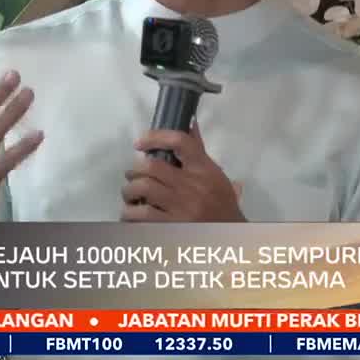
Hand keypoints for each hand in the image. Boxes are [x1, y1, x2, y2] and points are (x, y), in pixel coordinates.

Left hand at [119, 123, 244, 221]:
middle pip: (152, 165)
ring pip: (142, 187)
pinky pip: (141, 214)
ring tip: (129, 195)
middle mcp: (192, 185)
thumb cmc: (222, 204)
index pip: (180, 142)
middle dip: (135, 170)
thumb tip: (190, 123)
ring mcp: (181, 207)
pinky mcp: (172, 226)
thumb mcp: (216, 175)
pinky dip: (129, 213)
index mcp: (204, 169)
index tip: (139, 143)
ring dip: (129, 190)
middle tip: (132, 175)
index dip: (155, 137)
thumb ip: (199, 151)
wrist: (231, 236)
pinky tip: (131, 214)